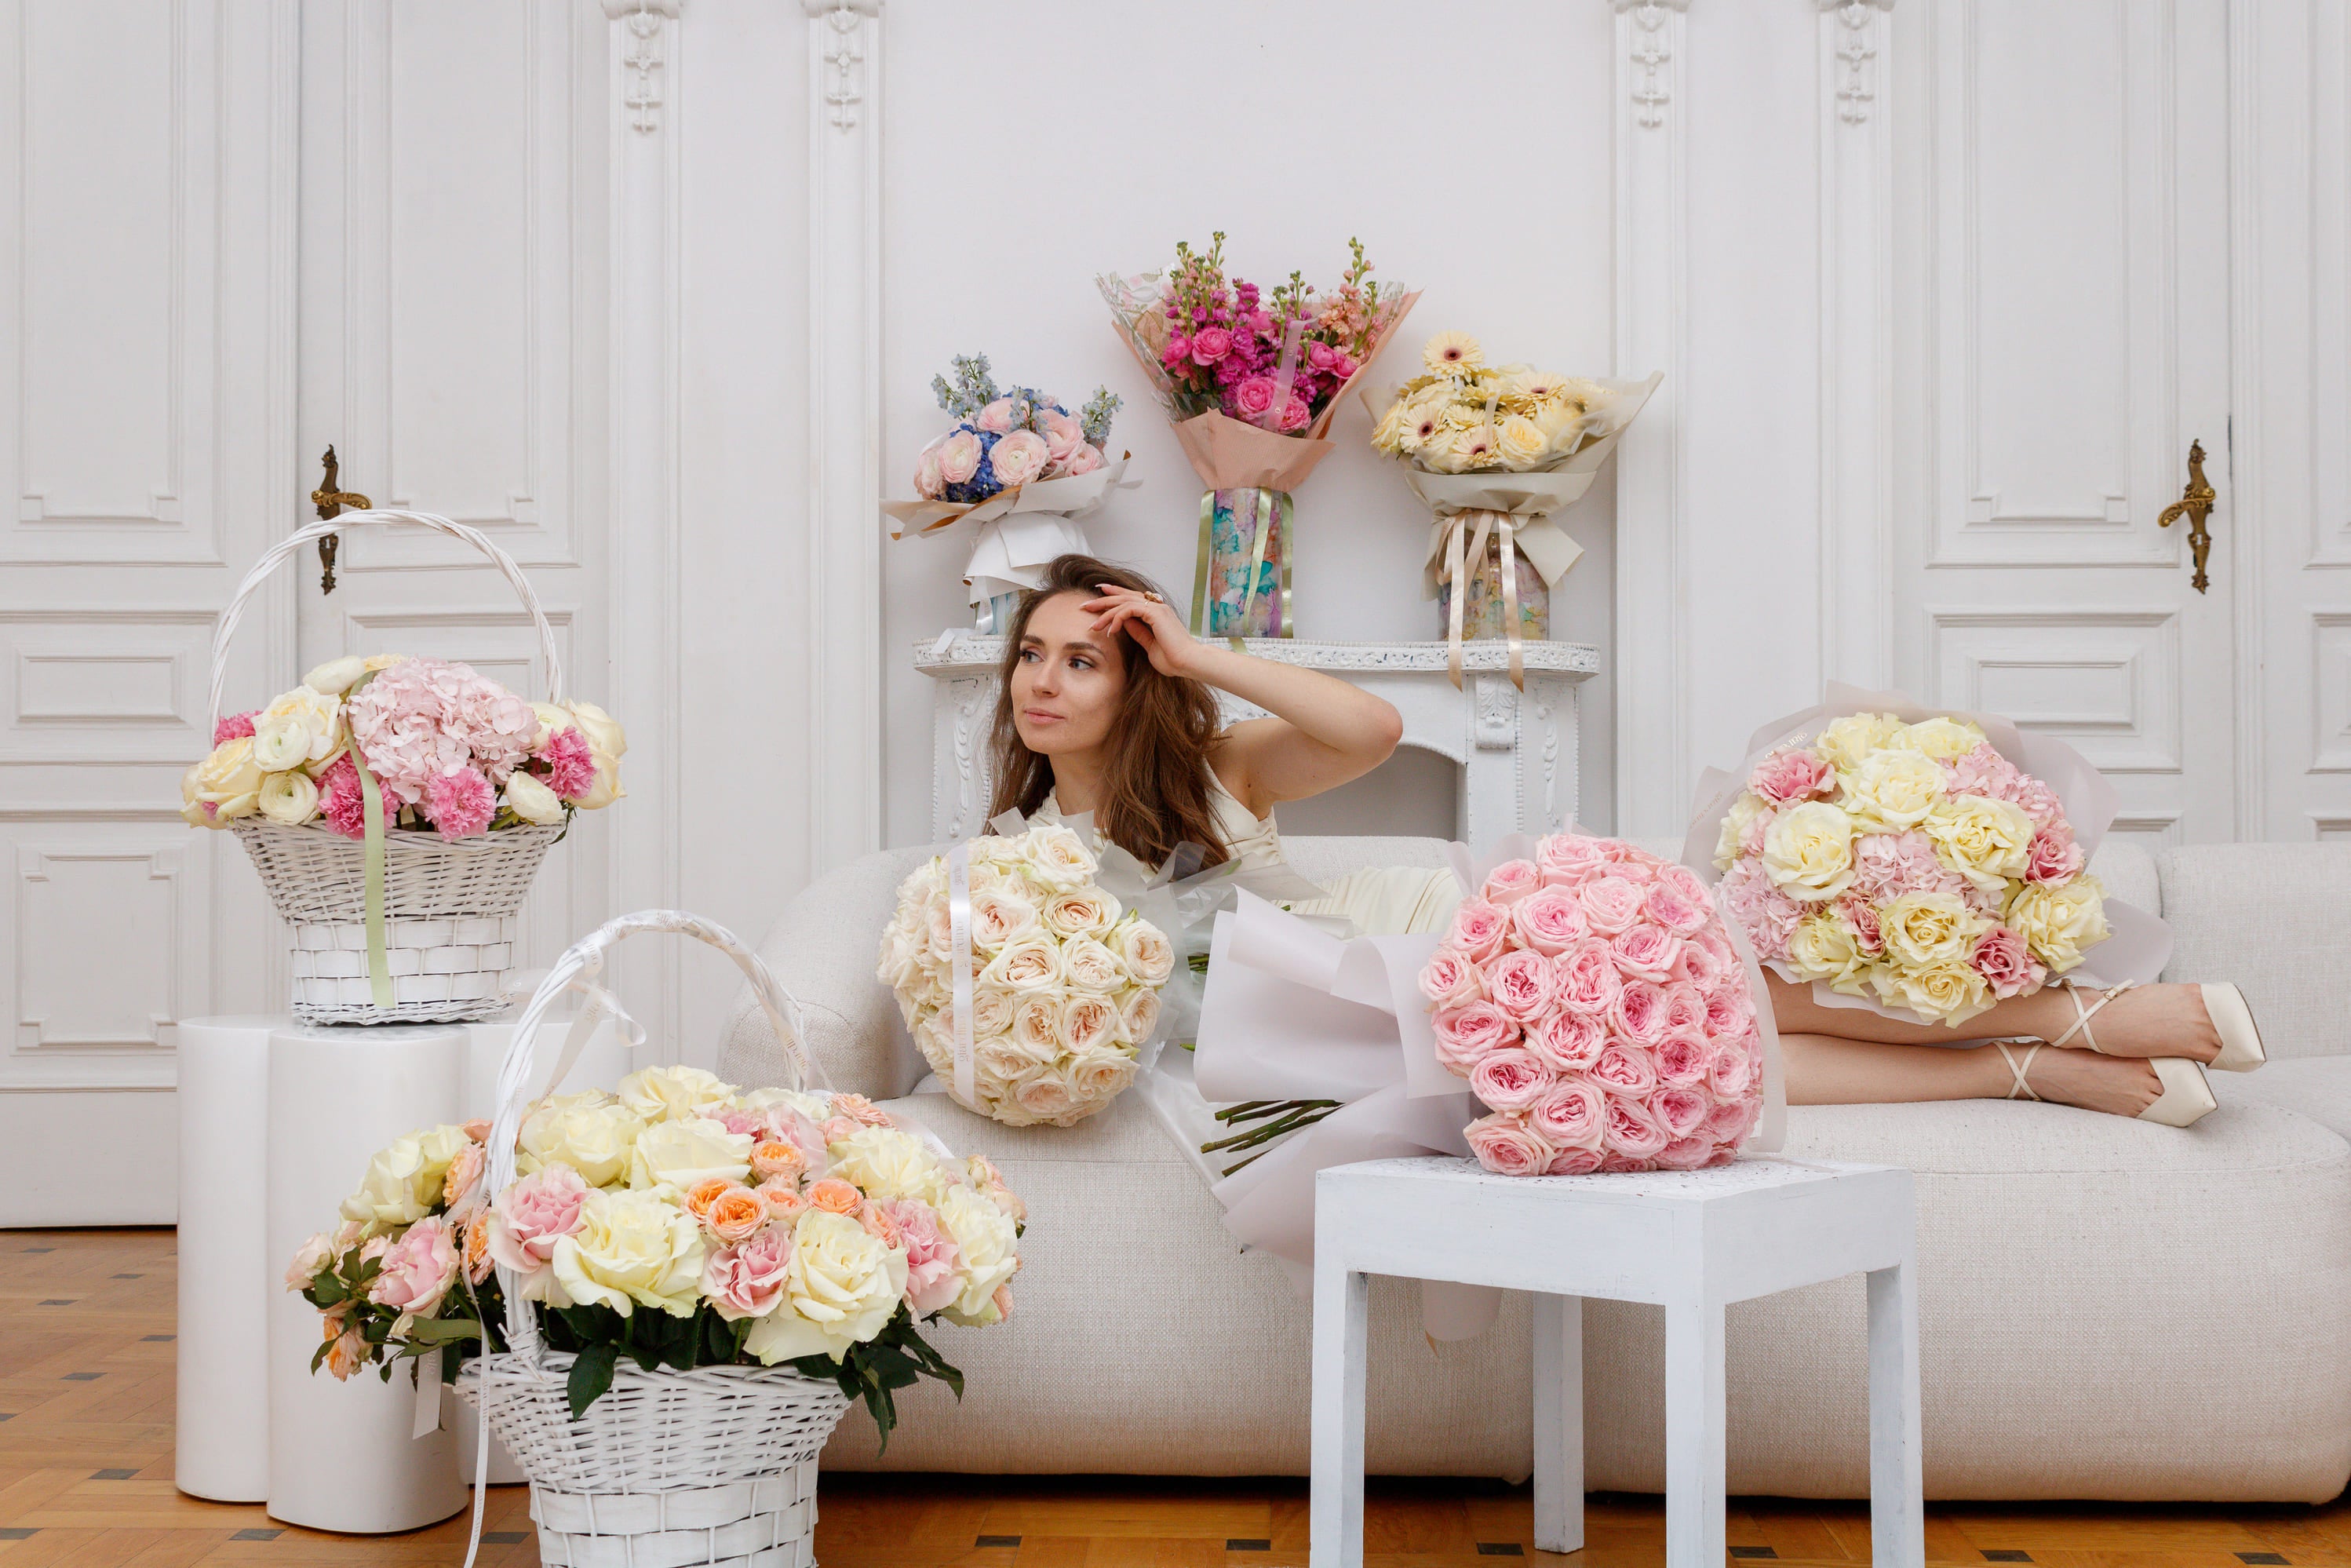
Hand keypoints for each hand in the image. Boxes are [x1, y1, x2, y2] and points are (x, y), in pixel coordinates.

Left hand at [1085, 585, 1200, 678]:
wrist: (1188, 663)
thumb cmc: (1173, 659)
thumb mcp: (1149, 645)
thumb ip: (1137, 632)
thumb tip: (1123, 624)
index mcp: (1156, 612)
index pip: (1130, 598)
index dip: (1113, 595)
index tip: (1096, 597)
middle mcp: (1157, 606)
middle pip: (1124, 596)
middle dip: (1102, 600)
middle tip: (1085, 605)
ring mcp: (1157, 608)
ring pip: (1124, 602)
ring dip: (1105, 612)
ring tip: (1093, 623)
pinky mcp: (1156, 613)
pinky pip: (1129, 610)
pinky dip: (1117, 618)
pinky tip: (1110, 630)